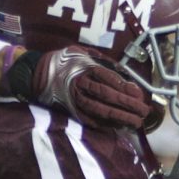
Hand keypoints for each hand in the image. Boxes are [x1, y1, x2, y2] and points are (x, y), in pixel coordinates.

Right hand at [3, 45, 155, 129]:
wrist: (33, 75)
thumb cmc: (60, 61)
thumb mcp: (79, 51)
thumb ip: (100, 60)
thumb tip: (121, 71)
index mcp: (84, 68)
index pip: (110, 80)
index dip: (127, 89)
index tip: (140, 95)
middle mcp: (81, 85)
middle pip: (109, 97)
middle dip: (128, 105)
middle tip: (144, 111)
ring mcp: (75, 100)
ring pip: (101, 110)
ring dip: (120, 117)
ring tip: (136, 122)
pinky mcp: (70, 111)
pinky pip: (89, 120)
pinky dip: (104, 124)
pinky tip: (118, 126)